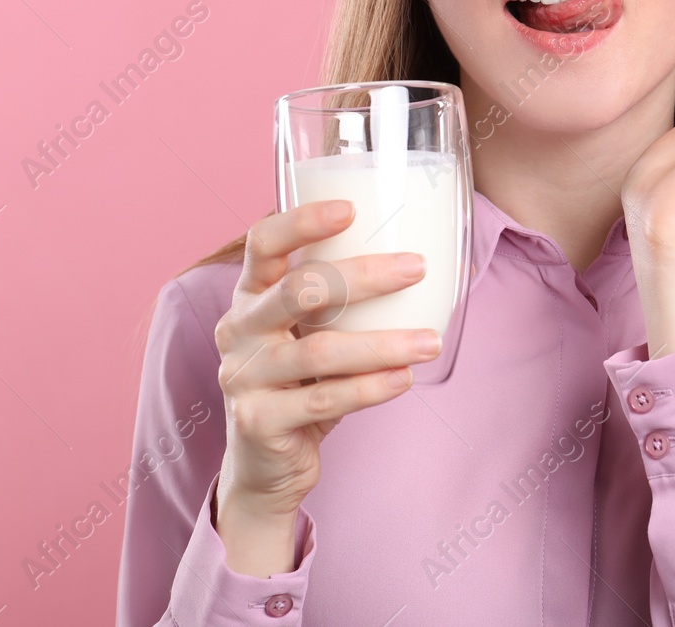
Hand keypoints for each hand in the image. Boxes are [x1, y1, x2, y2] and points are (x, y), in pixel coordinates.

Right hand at [212, 199, 442, 574]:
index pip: (262, 243)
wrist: (266, 465)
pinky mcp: (258, 421)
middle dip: (364, 276)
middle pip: (299, 289)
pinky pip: (324, 399)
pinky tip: (404, 379)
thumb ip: (345, 303)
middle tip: (417, 268)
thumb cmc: (302, 383)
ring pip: (319, 350)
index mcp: (249, 295)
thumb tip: (435, 268)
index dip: (300, 222)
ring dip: (382, 343)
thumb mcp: (313, 334)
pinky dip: (370, 388)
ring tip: (430, 342)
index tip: (350, 209)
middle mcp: (238, 329)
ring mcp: (243, 376)